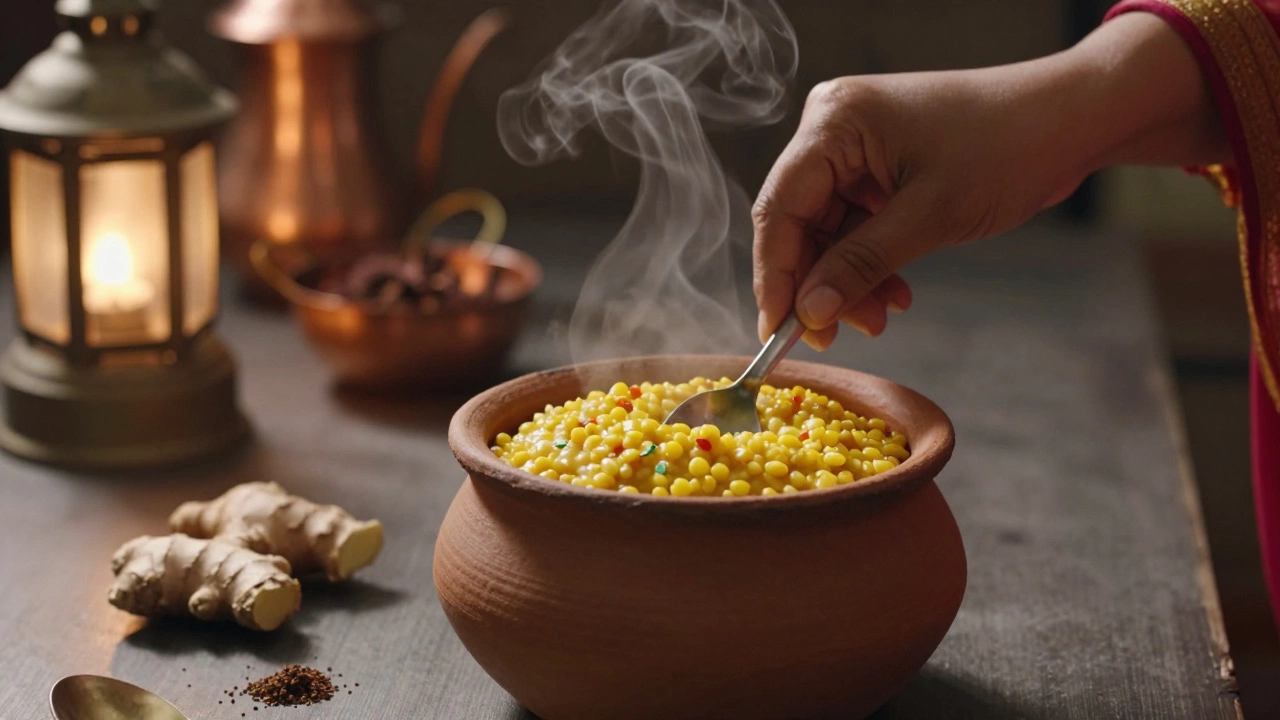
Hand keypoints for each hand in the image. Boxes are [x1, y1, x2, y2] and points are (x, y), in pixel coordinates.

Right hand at [752, 13, 1224, 348]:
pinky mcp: (880, 165)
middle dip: (818, 283)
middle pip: (799, 222)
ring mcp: (857, 147)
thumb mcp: (929, 216)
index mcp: (834, 122)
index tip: (777, 332)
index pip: (779, 208)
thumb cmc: (1008, 148)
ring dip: (848, 280)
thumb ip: (860, 266)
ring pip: (828, 230)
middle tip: (830, 336)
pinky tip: (895, 294)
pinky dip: (871, 263)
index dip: (774, 276)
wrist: (1073, 118)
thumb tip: (807, 314)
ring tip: (880, 319)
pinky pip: (856, 224)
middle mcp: (834, 129)